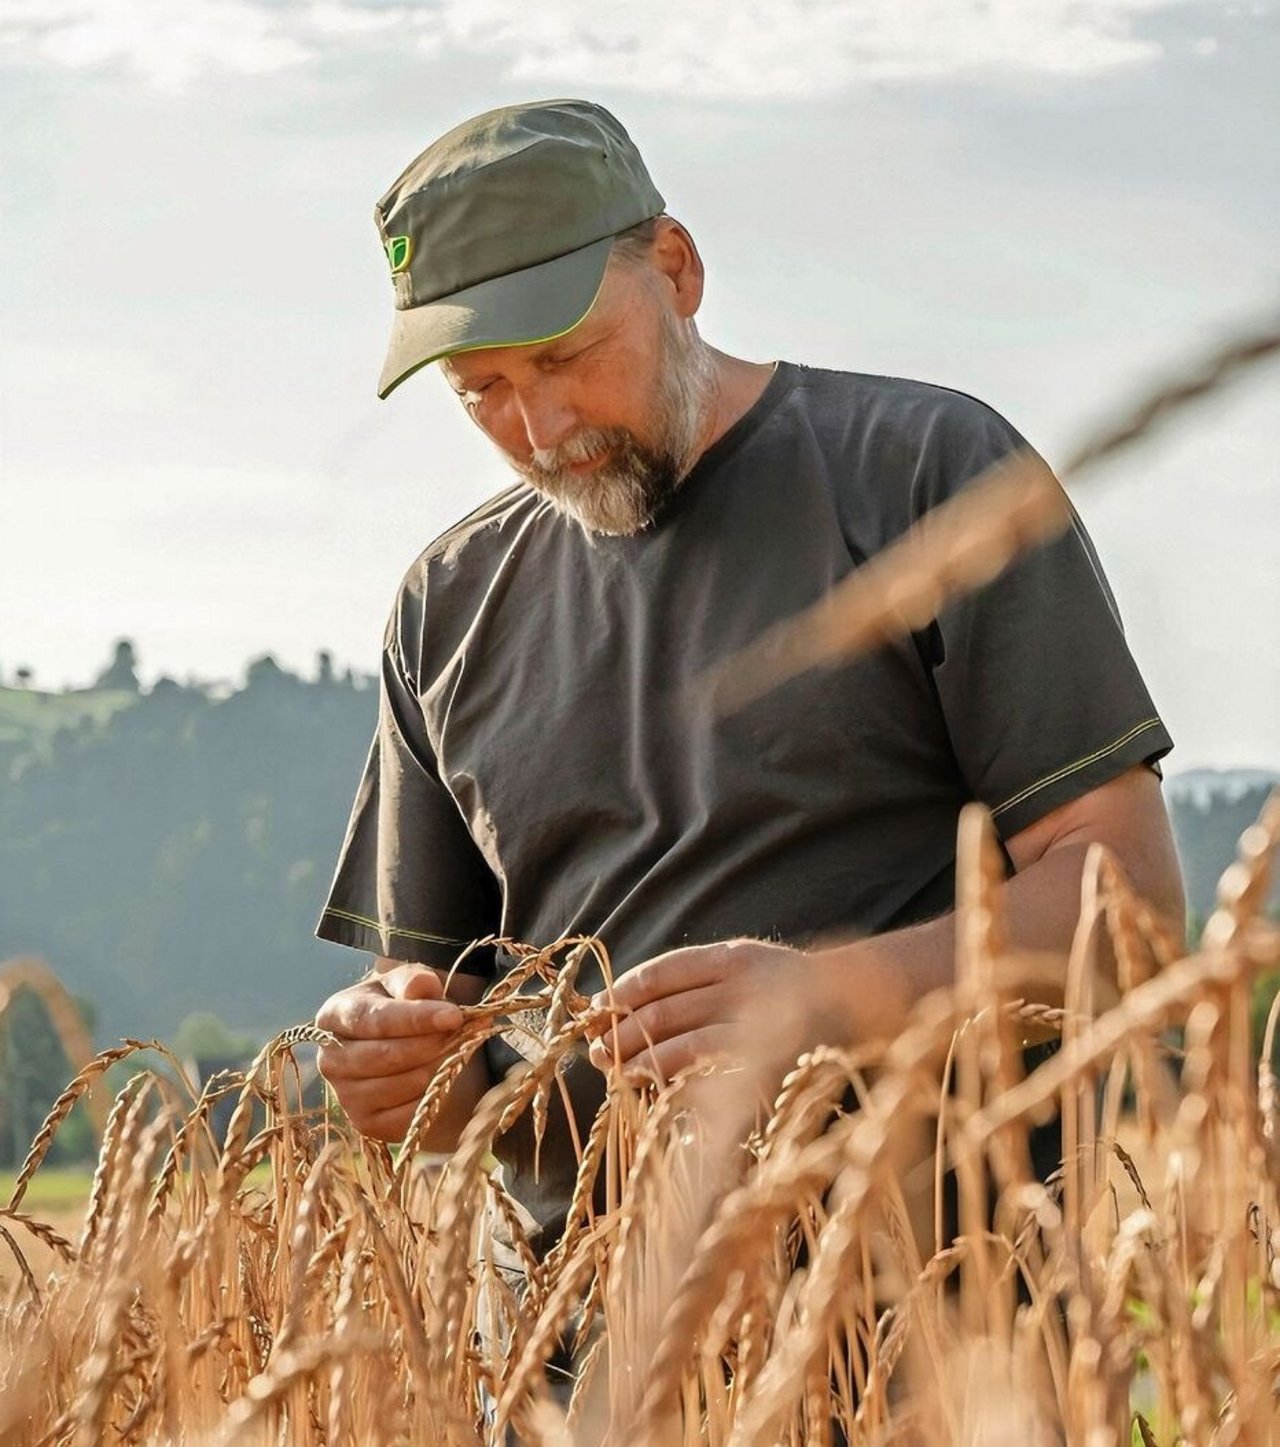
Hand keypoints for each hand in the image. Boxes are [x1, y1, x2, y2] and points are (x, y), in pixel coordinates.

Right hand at [315, 961, 474, 1140]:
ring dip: (433, 1069)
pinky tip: (437, 1078)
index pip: (374, 1019)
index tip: (453, 1016)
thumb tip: (421, 987)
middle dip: (429, 1044)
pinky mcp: (364, 1123)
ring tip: (449, 1053)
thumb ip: (413, 981)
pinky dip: (429, 1097)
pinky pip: (405, 1116)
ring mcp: (344, 1095)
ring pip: (398, 1086)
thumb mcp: (409, 984)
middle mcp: (330, 1059)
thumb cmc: (405, 1007)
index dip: (415, 1018)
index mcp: (334, 1016)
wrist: (406, 1048)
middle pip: (384, 1056)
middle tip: (458, 1034)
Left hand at [586, 938, 817, 1084]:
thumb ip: (703, 983)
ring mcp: (758, 1028)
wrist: (865, 1008)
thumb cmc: (794, 992)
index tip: (595, 1010)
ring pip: (680, 1048)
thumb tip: (631, 1008)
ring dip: (640, 1064)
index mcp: (734, 958)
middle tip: (596, 1051)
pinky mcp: (769, 1068)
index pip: (661, 973)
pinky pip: (713, 1081)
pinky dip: (680, 1090)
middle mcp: (743, 987)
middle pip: (662, 1012)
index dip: (621, 993)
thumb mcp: (751, 968)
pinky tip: (661, 1096)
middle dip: (620, 1034)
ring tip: (618, 1073)